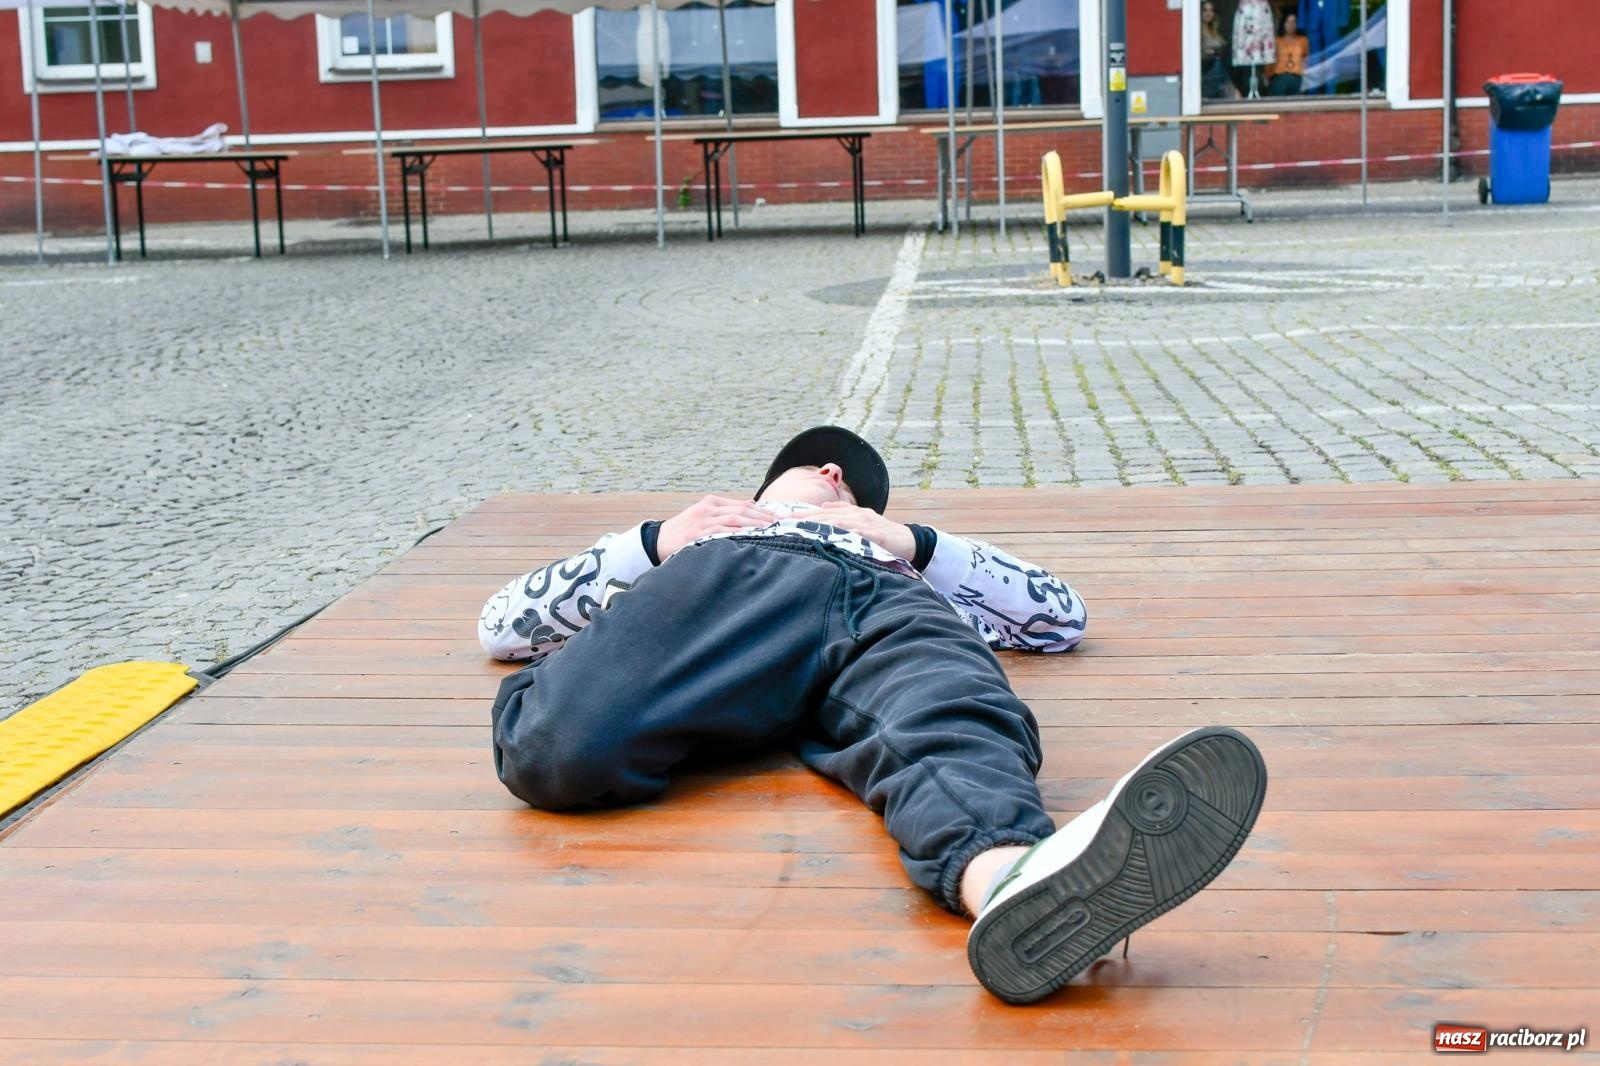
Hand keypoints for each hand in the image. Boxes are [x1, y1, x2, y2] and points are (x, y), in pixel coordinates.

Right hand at [657, 495, 772, 559]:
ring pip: (734, 519)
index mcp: (711, 502)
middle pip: (741, 511)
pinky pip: (722, 531)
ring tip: (769, 529)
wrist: (657, 541)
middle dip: (762, 517)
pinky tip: (750, 535)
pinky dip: (738, 532)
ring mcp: (703, 520)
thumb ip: (724, 514)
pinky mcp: (697, 532)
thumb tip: (749, 513)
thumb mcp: (703, 517)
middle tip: (778, 523)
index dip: (761, 511)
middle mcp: (708, 508)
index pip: (742, 504)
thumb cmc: (684, 531)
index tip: (776, 517)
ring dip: (754, 524)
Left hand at [795, 501, 915, 559]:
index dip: (802, 515)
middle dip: (804, 518)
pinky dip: (846, 534)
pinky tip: (833, 536)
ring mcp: (865, 524)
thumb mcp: (861, 519)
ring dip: (820, 524)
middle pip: (826, 516)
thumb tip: (823, 507)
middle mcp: (855, 515)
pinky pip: (859, 534)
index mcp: (849, 512)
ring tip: (802, 527)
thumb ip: (842, 511)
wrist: (907, 540)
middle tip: (784, 521)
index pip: (822, 514)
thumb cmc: (881, 532)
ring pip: (839, 522)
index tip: (782, 518)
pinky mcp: (876, 535)